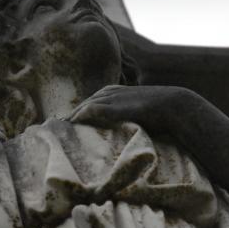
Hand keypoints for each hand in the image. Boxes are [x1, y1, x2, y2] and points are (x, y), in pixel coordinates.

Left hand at [69, 84, 204, 136]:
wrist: (173, 105)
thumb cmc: (160, 114)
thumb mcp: (137, 114)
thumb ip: (126, 120)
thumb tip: (123, 135)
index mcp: (112, 92)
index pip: (89, 103)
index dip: (78, 115)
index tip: (67, 127)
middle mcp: (108, 92)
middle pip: (82, 105)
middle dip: (70, 117)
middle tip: (56, 129)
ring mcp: (109, 98)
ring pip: (82, 108)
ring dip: (71, 118)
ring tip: (58, 130)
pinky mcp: (112, 106)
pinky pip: (88, 111)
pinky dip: (78, 118)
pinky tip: (70, 126)